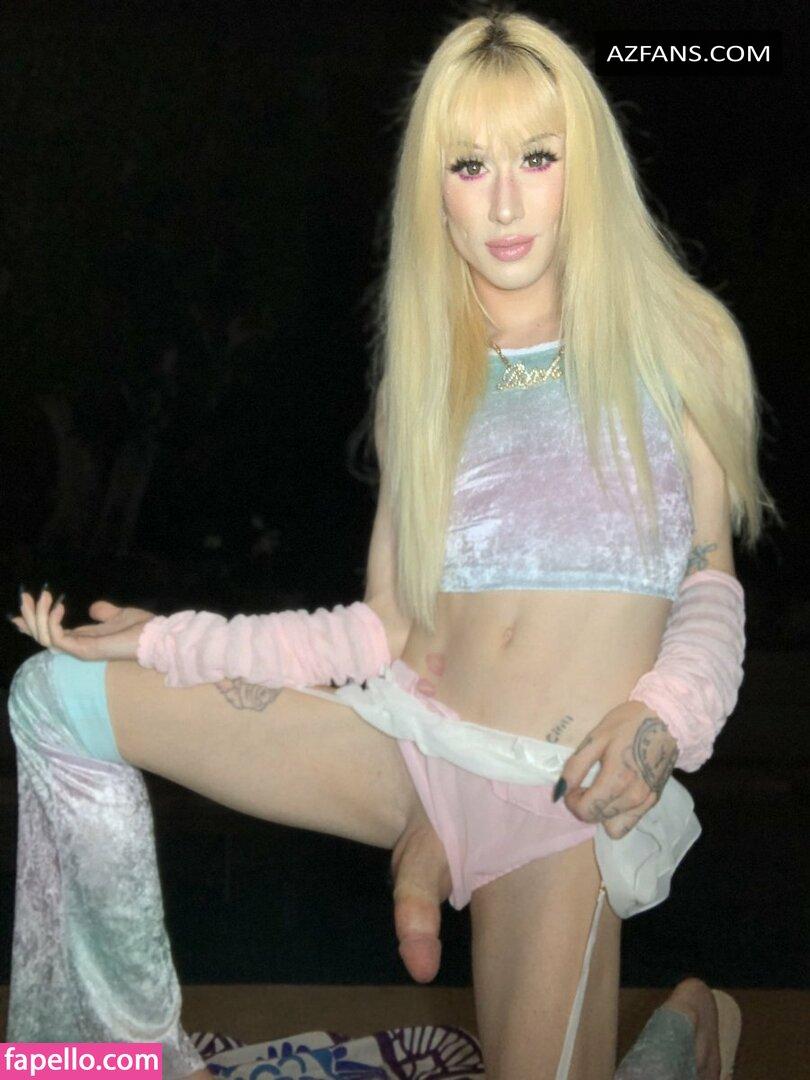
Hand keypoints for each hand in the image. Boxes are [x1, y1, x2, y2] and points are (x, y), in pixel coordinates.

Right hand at [10, 587, 155, 661]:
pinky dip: (52, 622)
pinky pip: (57, 638)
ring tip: (43, 596)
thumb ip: (104, 612)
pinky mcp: (83, 650)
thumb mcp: (118, 615)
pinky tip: (58, 606)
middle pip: (40, 636)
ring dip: (38, 615)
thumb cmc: (140, 628)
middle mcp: (76, 646)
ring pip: (44, 637)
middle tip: (26, 595)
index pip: (49, 634)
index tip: (18, 610)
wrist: (155, 636)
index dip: (32, 623)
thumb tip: (94, 608)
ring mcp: (79, 650)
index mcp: (82, 638)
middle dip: (29, 616)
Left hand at [557, 700, 678, 838]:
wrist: (666, 720)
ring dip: (602, 813)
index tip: (573, 786)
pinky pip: (631, 821)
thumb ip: (575, 767)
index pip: (587, 811)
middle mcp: (634, 797)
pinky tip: (616, 792)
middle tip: (585, 784)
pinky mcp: (654, 800)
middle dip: (585, 806)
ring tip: (602, 788)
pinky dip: (618, 813)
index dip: (572, 802)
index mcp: (618, 780)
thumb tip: (560, 791)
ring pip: (615, 827)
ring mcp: (647, 802)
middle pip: (598, 820)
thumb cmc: (628, 724)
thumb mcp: (595, 738)